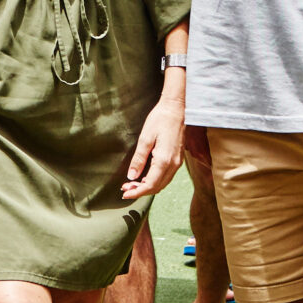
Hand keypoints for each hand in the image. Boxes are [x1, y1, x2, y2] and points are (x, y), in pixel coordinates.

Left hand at [120, 82, 185, 200]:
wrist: (177, 109)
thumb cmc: (160, 120)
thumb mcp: (145, 138)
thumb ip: (139, 159)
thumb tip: (131, 176)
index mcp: (164, 160)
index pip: (150, 185)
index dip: (137, 192)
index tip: (125, 193)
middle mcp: (173, 165)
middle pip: (157, 187)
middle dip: (141, 191)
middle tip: (125, 188)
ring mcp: (177, 162)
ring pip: (162, 183)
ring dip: (148, 186)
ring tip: (132, 184)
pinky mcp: (177, 159)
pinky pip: (166, 176)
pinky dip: (155, 180)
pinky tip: (145, 176)